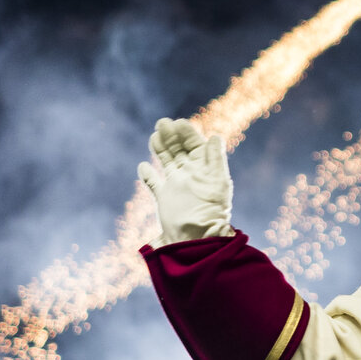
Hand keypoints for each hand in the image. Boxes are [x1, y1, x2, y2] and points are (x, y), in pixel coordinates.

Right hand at [136, 118, 233, 243]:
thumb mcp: (217, 182)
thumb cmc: (211, 210)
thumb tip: (215, 137)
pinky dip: (147, 175)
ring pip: (166, 161)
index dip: (187, 134)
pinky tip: (143, 166)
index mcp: (204, 169)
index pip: (195, 145)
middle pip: (179, 150)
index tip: (178, 123)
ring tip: (154, 136)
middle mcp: (190, 174)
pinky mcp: (164, 198)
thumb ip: (215, 160)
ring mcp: (176, 185)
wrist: (197, 236)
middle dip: (171, 136)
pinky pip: (154, 183)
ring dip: (160, 148)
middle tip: (162, 123)